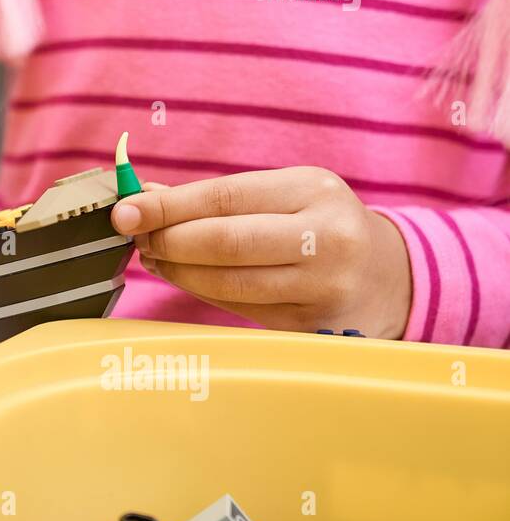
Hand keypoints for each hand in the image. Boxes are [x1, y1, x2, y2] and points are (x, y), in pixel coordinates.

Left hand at [110, 167, 411, 338]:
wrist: (394, 278)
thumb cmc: (321, 226)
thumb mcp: (284, 194)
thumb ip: (216, 197)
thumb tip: (142, 196)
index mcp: (314, 191)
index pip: (224, 198)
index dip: (167, 207)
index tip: (125, 212)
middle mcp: (327, 239)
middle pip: (224, 243)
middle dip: (168, 240)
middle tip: (137, 239)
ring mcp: (324, 289)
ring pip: (228, 284)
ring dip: (178, 271)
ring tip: (155, 258)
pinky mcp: (314, 329)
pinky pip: (240, 310)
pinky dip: (203, 293)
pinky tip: (186, 279)